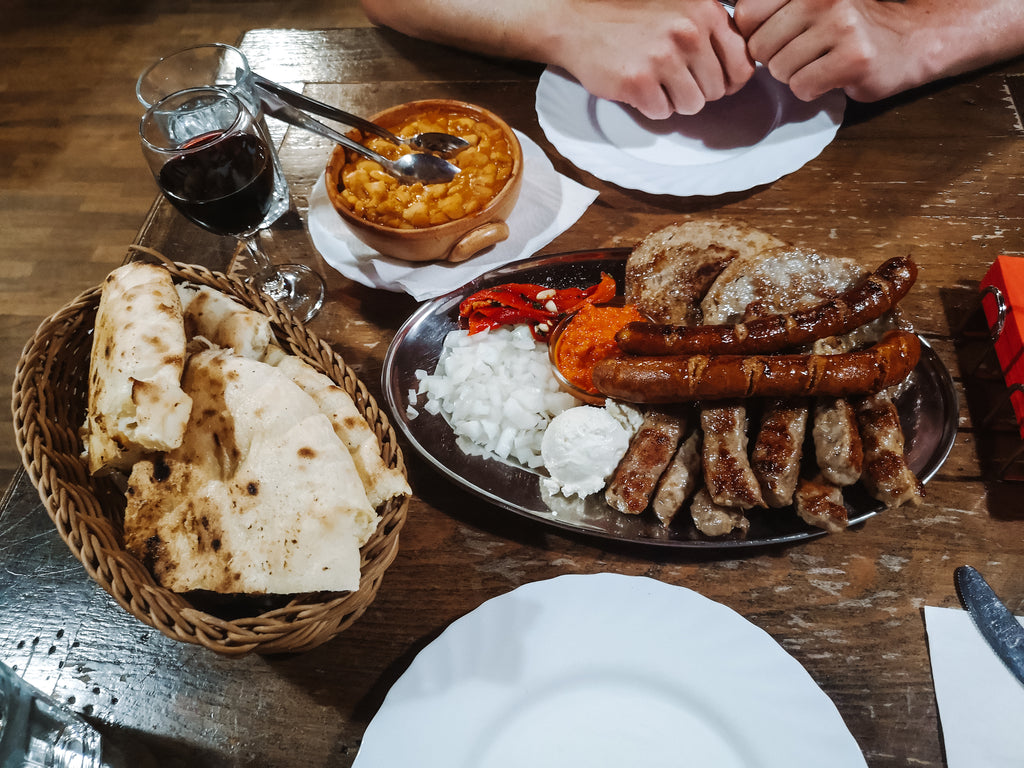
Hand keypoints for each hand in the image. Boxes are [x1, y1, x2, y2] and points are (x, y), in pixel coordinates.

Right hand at [552, 0, 754, 117]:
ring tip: (653, 80)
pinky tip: (636, 85)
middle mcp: (689, 32)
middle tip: (670, 77)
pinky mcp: (639, 81)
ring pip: (693, 105)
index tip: (709, 80)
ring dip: (674, 100)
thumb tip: (740, 74)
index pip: (743, 66)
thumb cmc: (630, 17)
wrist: (576, 21)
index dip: (727, 81)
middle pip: (716, 91)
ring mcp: (663, 58)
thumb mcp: (681, 7)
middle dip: (696, 90)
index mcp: (706, 12)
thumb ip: (712, 31)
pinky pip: (663, 113)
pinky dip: (650, 106)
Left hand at [733, 0, 914, 101]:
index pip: (746, 14)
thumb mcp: (808, 4)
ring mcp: (841, 26)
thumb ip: (771, 9)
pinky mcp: (853, 59)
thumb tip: (725, 18)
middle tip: (805, 53)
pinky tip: (831, 76)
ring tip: (821, 62)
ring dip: (794, 75)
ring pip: (779, 69)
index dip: (753, 35)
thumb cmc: (849, 25)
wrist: (911, 39)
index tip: (776, 37)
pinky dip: (811, 89)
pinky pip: (802, 86)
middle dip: (775, 58)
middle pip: (759, 46)